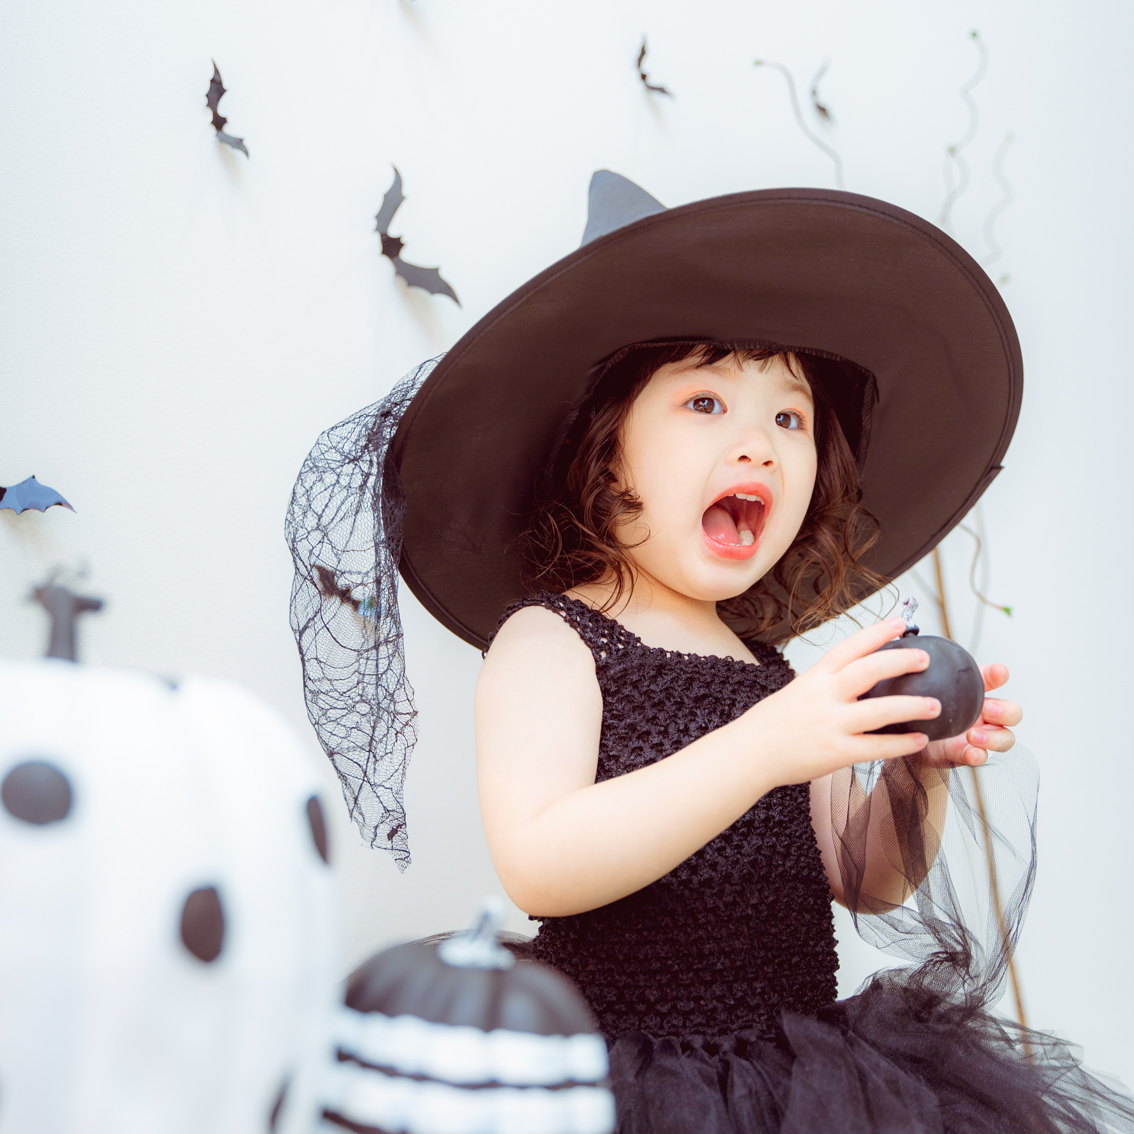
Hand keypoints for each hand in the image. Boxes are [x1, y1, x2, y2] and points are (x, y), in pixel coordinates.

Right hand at [747, 616, 942, 785]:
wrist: (750, 753)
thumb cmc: (773, 724)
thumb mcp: (798, 691)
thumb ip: (827, 685)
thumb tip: (858, 678)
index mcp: (816, 677)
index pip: (851, 646)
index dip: (878, 632)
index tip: (902, 623)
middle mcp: (824, 696)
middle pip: (870, 670)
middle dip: (902, 661)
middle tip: (926, 659)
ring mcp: (831, 724)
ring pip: (881, 710)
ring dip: (913, 706)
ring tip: (936, 706)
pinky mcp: (837, 752)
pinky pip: (877, 747)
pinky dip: (902, 744)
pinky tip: (919, 740)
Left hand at [925, 663, 1020, 766]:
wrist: (916, 738)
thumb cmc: (929, 712)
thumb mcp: (930, 691)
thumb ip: (929, 676)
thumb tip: (915, 653)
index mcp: (977, 694)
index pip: (994, 679)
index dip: (999, 675)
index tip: (998, 672)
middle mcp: (985, 715)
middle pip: (1013, 713)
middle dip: (1005, 711)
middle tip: (988, 710)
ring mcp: (981, 736)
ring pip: (1005, 738)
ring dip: (993, 737)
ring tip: (974, 735)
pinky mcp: (970, 753)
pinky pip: (982, 757)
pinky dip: (978, 755)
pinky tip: (971, 752)